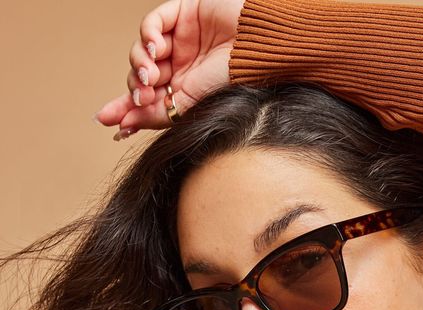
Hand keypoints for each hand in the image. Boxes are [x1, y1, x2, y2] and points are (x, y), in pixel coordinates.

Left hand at [94, 0, 244, 138]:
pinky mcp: (181, 13)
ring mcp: (179, 39)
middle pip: (139, 76)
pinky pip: (153, 23)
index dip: (126, 108)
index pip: (147, 99)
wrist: (256, 52)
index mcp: (183, 89)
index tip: (109, 122)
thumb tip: (122, 126)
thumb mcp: (189, 104)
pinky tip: (155, 48)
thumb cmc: (231, 80)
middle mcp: (179, 65)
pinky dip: (147, 35)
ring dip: (139, 64)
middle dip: (134, 87)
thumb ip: (155, 114)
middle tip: (142, 95)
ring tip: (150, 75)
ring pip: (141, 52)